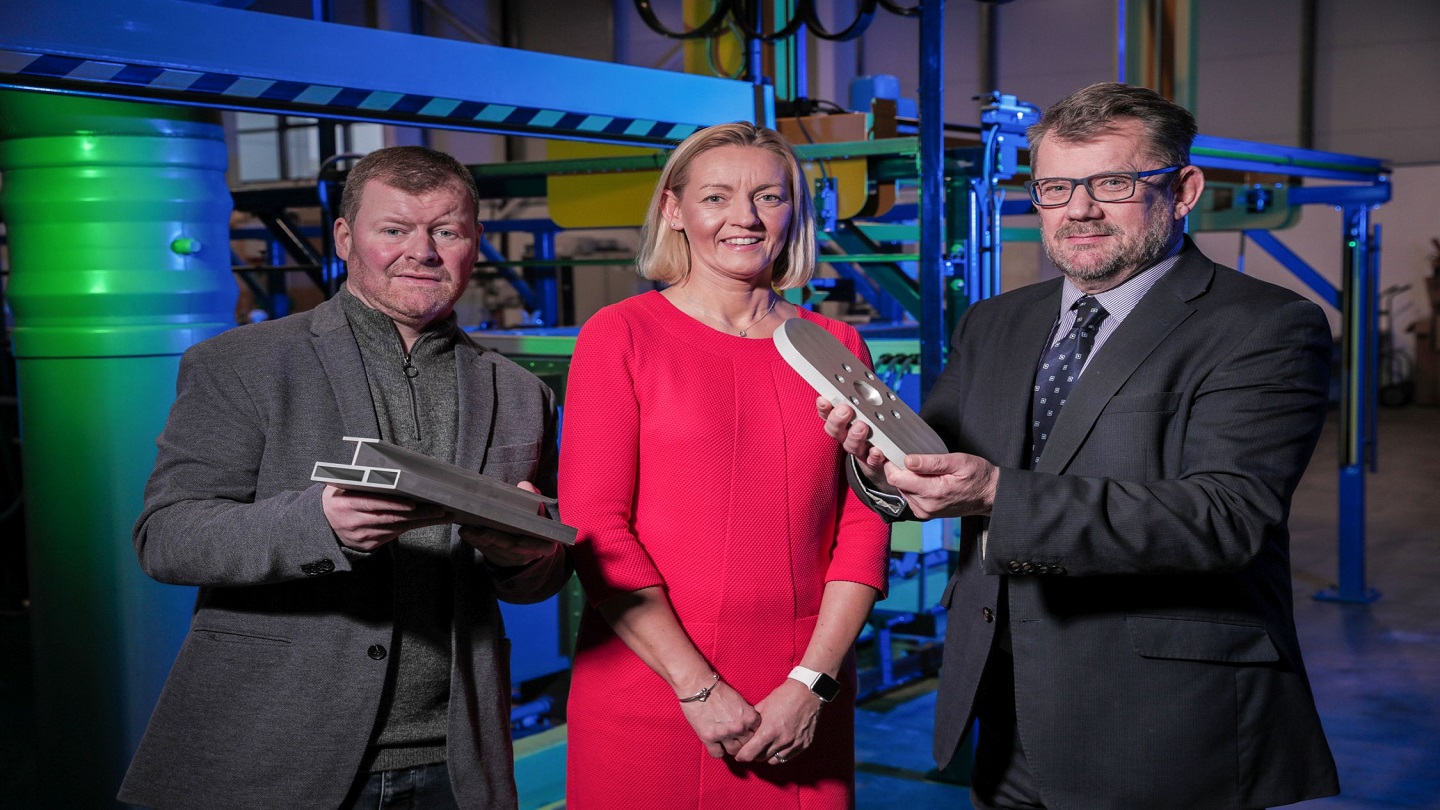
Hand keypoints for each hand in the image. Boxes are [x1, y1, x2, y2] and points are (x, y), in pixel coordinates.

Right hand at [323, 485, 453, 551]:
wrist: (322, 525)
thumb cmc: (338, 498)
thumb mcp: (341, 486)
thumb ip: (361, 481)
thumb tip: (390, 472)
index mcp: (346, 504)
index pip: (372, 504)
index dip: (393, 505)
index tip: (413, 503)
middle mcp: (355, 522)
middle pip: (392, 518)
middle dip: (419, 514)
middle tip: (440, 509)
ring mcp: (363, 536)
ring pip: (397, 528)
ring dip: (421, 522)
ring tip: (441, 514)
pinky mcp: (369, 544)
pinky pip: (393, 535)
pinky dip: (410, 527)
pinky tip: (426, 521)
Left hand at [460, 481, 559, 567]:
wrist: (527, 545)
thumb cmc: (533, 523)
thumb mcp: (537, 512)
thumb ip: (533, 499)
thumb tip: (524, 486)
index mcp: (544, 543)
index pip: (541, 546)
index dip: (531, 544)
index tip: (520, 539)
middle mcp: (528, 554)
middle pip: (511, 547)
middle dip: (496, 539)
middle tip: (482, 530)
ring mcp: (511, 558)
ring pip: (495, 549)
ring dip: (480, 539)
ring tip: (467, 529)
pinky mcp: (496, 557)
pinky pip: (484, 550)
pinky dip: (474, 541)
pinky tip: (465, 532)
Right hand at [676, 679, 760, 757]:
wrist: (698, 686)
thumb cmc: (718, 690)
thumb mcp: (739, 700)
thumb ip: (746, 715)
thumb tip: (749, 727)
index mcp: (749, 717)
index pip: (757, 733)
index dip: (751, 732)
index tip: (746, 732)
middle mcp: (739, 727)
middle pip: (747, 744)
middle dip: (742, 742)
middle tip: (737, 739)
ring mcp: (724, 734)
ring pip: (734, 751)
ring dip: (731, 747)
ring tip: (727, 742)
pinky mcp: (709, 738)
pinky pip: (717, 754)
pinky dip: (717, 751)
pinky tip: (716, 745)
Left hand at [734, 678, 820, 764]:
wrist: (807, 692)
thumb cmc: (784, 696)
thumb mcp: (763, 705)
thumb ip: (753, 721)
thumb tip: (744, 729)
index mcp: (769, 730)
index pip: (750, 754)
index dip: (741, 756)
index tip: (739, 755)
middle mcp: (782, 740)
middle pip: (761, 758)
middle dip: (754, 754)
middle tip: (752, 748)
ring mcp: (794, 744)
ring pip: (774, 760)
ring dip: (767, 755)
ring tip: (766, 747)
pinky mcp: (804, 744)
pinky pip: (788, 757)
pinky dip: (780, 753)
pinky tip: (778, 745)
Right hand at [816, 397, 886, 482]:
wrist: (885, 456)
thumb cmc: (874, 427)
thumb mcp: (867, 410)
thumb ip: (862, 397)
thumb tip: (861, 377)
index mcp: (842, 423)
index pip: (828, 414)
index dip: (824, 408)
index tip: (823, 399)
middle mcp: (847, 437)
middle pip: (835, 430)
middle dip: (838, 420)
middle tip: (845, 409)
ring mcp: (859, 450)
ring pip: (851, 445)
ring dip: (855, 436)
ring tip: (862, 426)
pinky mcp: (873, 461)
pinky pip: (872, 460)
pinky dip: (874, 456)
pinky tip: (877, 451)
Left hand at [885, 452, 998, 518]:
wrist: (989, 495)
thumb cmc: (978, 476)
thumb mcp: (958, 462)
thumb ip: (931, 462)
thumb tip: (908, 460)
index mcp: (932, 492)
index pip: (897, 479)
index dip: (892, 464)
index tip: (893, 452)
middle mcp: (926, 506)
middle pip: (898, 484)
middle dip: (899, 469)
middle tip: (911, 456)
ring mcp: (926, 511)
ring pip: (902, 490)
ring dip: (907, 478)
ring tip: (922, 468)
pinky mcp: (926, 513)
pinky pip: (910, 497)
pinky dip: (913, 486)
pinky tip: (925, 479)